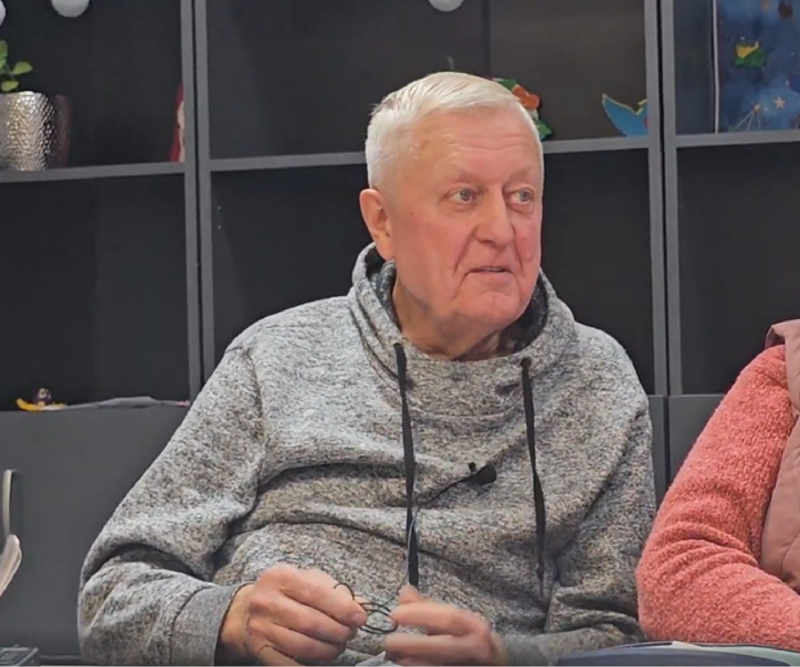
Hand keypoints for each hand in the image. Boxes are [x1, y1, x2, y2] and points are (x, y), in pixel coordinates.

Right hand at [218, 564, 367, 665]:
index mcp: (282, 577)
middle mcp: (268, 601)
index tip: (360, 618)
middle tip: (350, 634)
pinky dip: (312, 665)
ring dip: (329, 650)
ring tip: (338, 645)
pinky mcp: (260, 650)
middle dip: (339, 632)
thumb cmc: (284, 592)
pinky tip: (323, 658)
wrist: (245, 611)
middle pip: (312, 623)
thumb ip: (335, 590)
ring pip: (304, 647)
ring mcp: (261, 628)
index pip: (318, 594)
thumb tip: (362, 604)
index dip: (343, 608)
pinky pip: (291, 664)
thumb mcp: (307, 580)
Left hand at [385, 586, 507, 665]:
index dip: (421, 614)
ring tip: (394, 655)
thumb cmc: (470, 636)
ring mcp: (471, 665)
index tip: (395, 613)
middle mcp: (477, 647)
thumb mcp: (454, 618)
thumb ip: (428, 607)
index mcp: (475, 625)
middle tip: (389, 640)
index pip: (449, 618)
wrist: (498, 660)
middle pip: (445, 646)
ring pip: (442, 664)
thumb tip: (404, 592)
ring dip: (415, 661)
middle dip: (415, 643)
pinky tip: (406, 664)